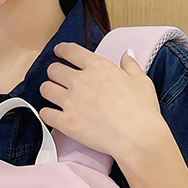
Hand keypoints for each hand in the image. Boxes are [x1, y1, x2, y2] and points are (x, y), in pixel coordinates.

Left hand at [38, 42, 167, 162]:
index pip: (71, 51)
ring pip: (46, 89)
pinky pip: (45, 114)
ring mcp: (71, 102)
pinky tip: (52, 114)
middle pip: (54, 69)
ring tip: (54, 95)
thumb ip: (130, 65)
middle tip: (59, 78)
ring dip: (49, 90)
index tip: (59, 51)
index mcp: (98, 67)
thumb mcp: (141, 81)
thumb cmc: (142, 111)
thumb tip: (126, 55)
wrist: (137, 138)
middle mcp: (81, 81)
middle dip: (55, 72)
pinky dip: (47, 113)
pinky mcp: (66, 122)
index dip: (62, 50)